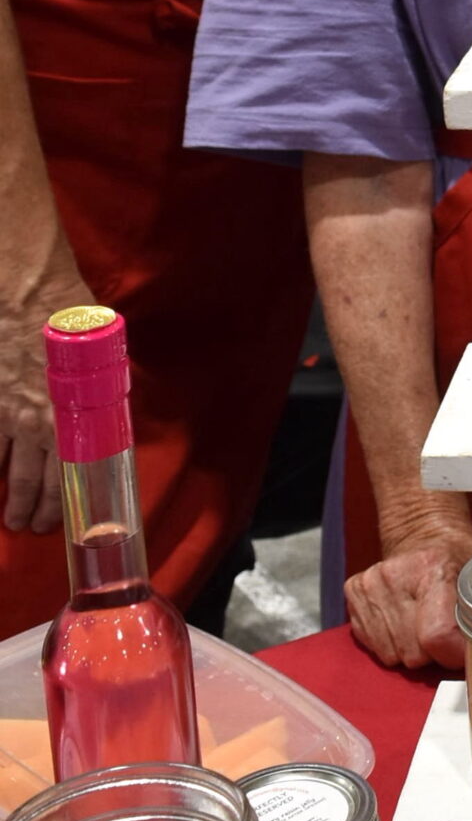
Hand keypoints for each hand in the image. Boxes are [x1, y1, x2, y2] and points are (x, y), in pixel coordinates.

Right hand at [0, 259, 96, 533]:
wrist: (25, 293)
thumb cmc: (68, 317)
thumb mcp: (100, 355)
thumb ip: (100, 386)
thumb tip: (111, 399)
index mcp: (70, 415)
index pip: (67, 472)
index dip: (62, 501)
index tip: (59, 520)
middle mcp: (37, 422)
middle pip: (33, 478)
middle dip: (33, 508)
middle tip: (30, 527)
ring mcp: (6, 414)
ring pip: (7, 468)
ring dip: (10, 497)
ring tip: (11, 519)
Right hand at [345, 493, 471, 671]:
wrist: (422, 529)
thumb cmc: (456, 553)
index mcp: (433, 568)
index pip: (436, 636)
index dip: (453, 653)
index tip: (463, 651)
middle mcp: (396, 576)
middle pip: (413, 653)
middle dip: (433, 653)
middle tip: (444, 632)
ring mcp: (370, 585)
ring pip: (391, 655)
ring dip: (411, 649)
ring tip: (423, 624)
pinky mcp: (354, 592)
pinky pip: (373, 645)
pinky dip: (391, 641)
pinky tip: (404, 621)